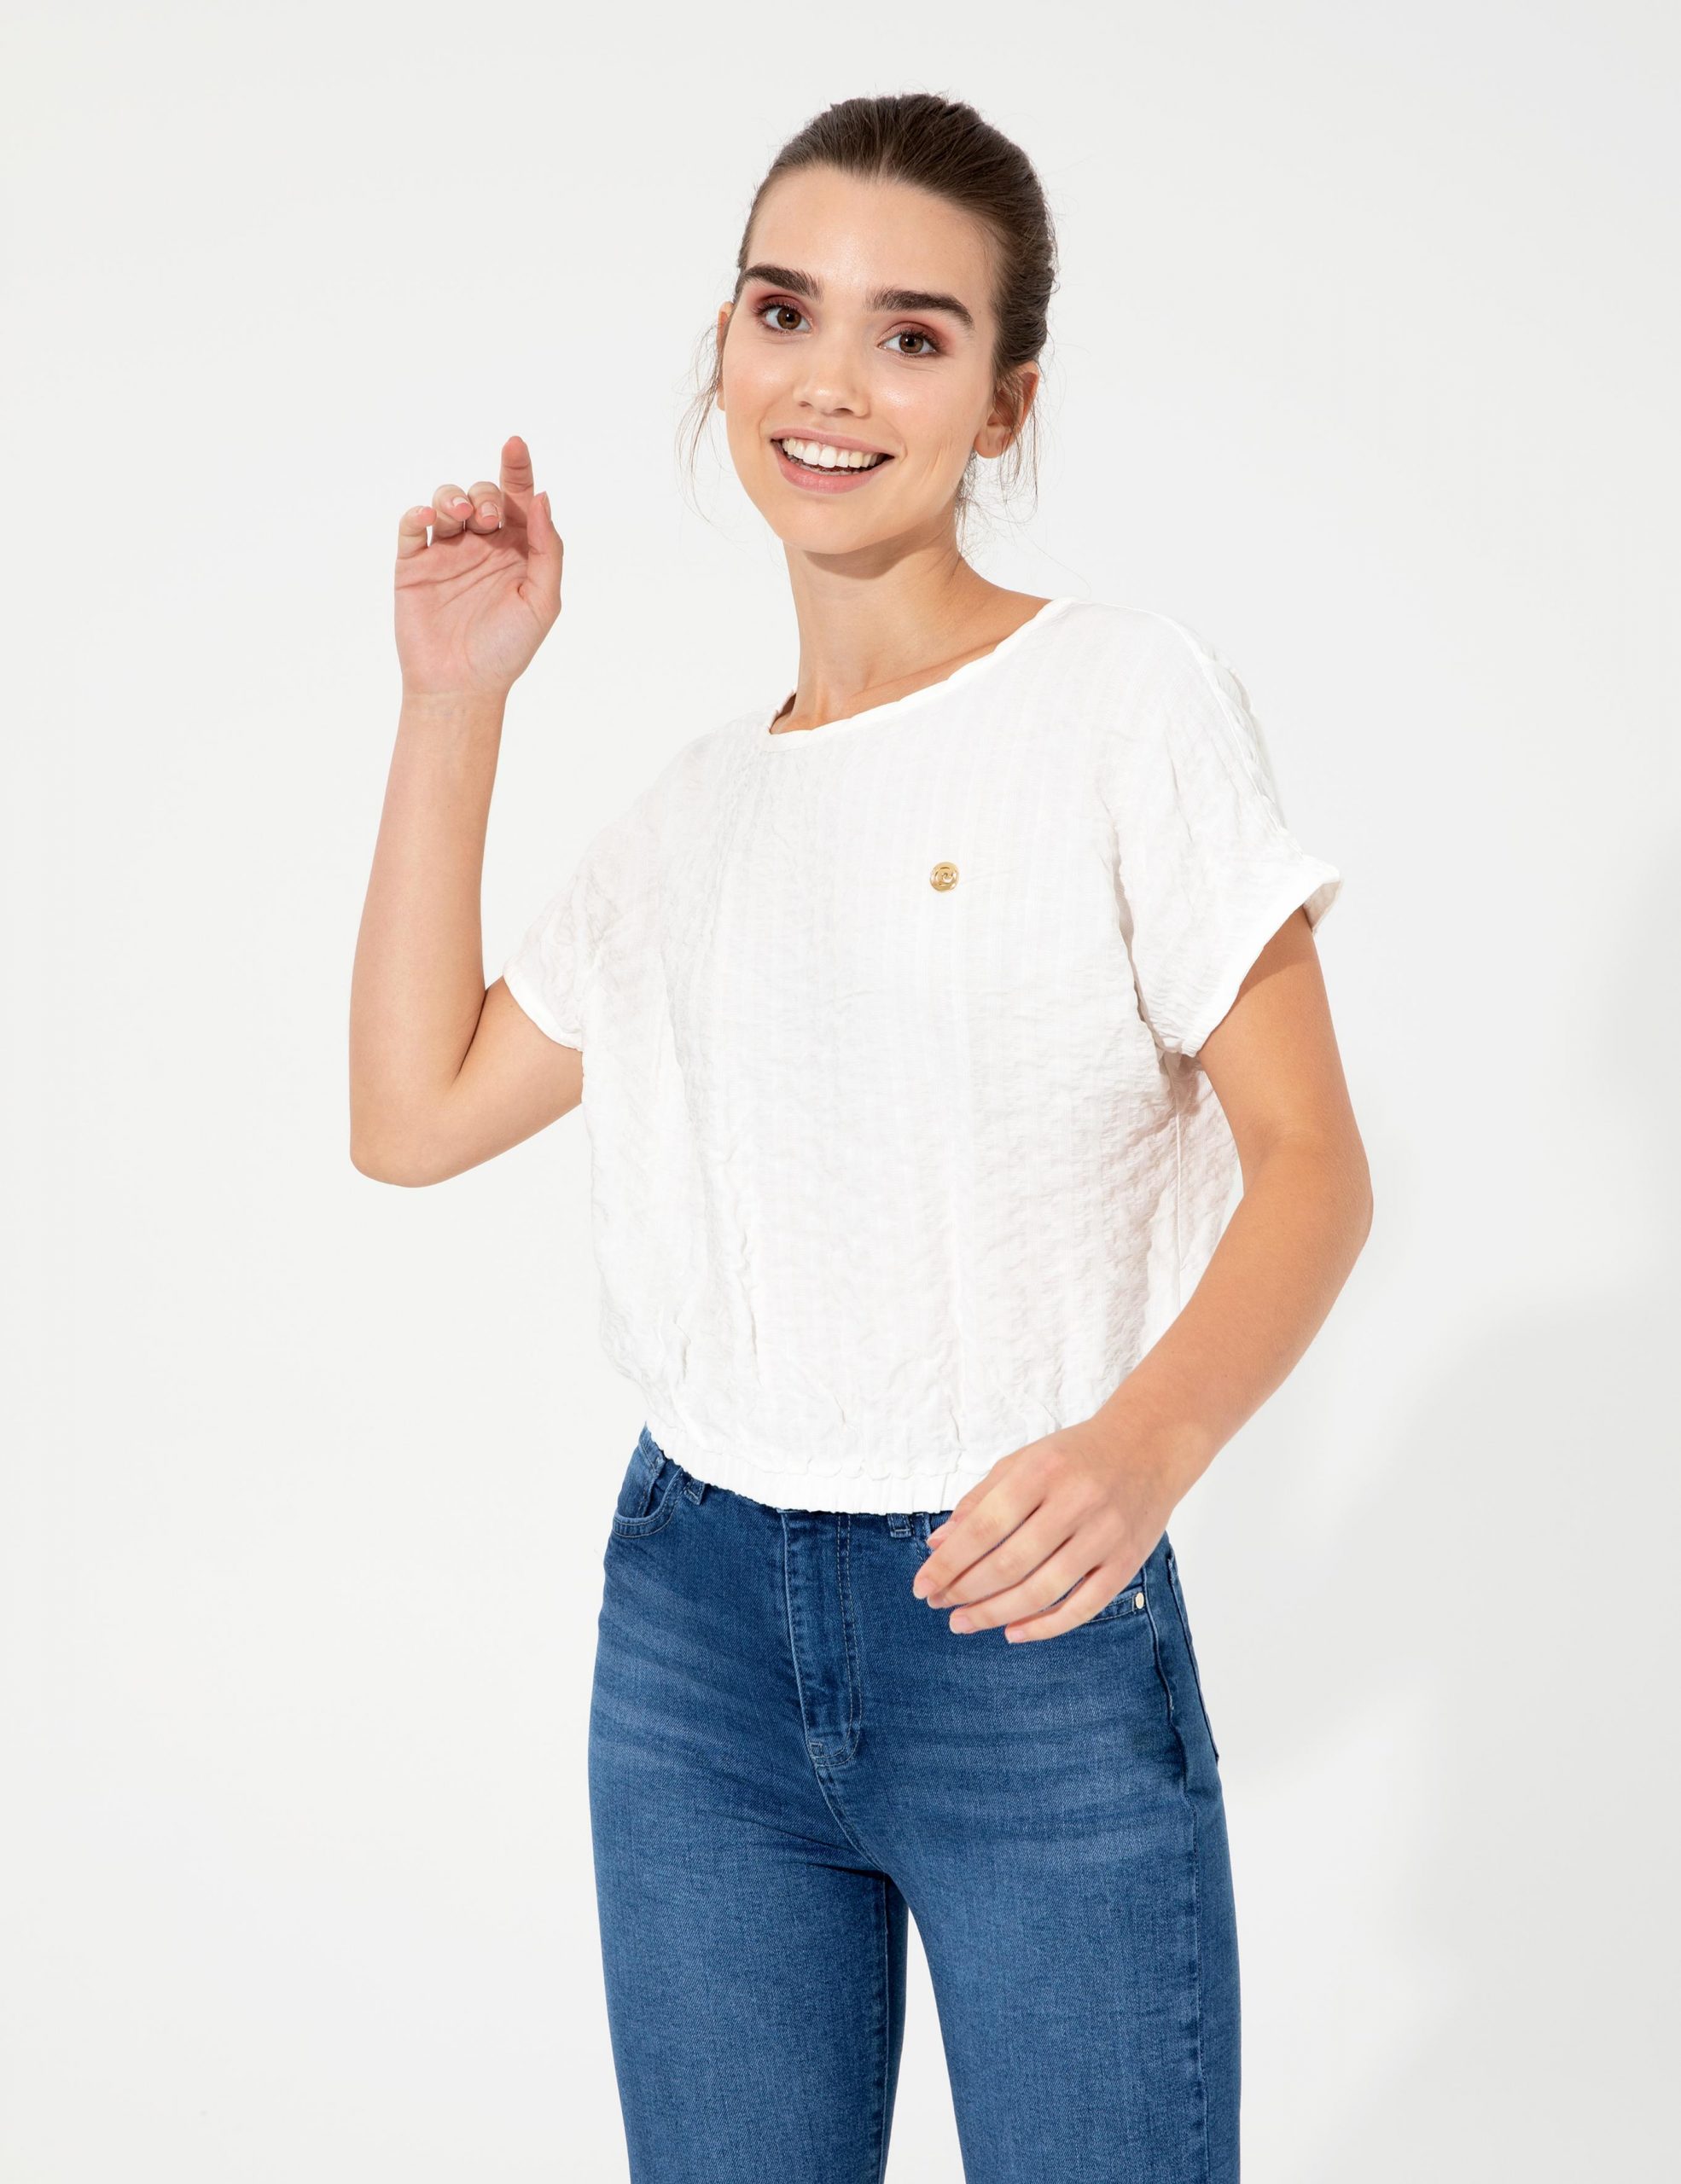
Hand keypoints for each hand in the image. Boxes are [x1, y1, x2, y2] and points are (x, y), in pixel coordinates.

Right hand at [394, 434, 563, 700]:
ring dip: (454, 497)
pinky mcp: (414, 564)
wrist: (461, 686)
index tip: (515, 444)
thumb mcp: (542, 601)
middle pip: (483, 493)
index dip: (517, 468)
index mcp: (517, 551)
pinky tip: (429, 517)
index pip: (518, 498)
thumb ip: (548, 549)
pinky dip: (418, 512)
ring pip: (447, 501)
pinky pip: (411, 526)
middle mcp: (482, 546)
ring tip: (463, 516)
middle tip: (490, 519)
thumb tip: (543, 498)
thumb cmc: (507, 649)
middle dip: (487, 494)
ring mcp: (446, 552)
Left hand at [910, 1417, 1179, 1642]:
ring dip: (996, 1613)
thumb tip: (938, 1545)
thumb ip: (980, 1501)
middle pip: (1009, 1563)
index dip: (948, 1563)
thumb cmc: (1074, 1456)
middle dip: (965, 1591)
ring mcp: (1106, 1535)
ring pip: (1042, 1590)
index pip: (984, 1528)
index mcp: (1041, 1472)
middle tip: (939, 1606)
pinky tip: (1013, 1632)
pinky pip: (1084, 1607)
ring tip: (963, 1622)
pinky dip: (1045, 1626)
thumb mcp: (1022, 1462)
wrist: (1150, 1445)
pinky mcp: (1128, 1561)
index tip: (921, 1586)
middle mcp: (1075, 1502)